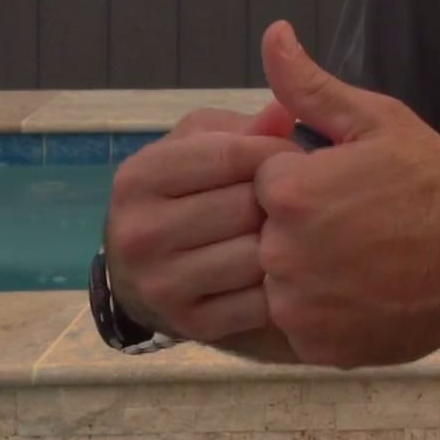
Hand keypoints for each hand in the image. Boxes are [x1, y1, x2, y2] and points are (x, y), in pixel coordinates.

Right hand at [101, 101, 295, 344]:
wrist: (142, 272)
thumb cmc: (183, 190)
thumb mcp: (198, 144)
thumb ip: (241, 128)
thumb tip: (282, 113)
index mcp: (140, 177)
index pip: (232, 154)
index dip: (277, 151)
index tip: (296, 156)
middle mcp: (140, 234)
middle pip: (247, 206)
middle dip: (284, 198)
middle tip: (299, 197)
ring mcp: (162, 285)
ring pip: (257, 255)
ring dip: (286, 242)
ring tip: (295, 230)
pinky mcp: (192, 325)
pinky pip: (260, 302)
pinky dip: (284, 285)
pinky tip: (286, 269)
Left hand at [253, 20, 439, 368]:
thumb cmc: (435, 184)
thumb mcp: (378, 121)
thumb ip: (311, 85)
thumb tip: (273, 33)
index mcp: (293, 192)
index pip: (263, 178)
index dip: (302, 176)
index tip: (343, 184)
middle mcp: (282, 253)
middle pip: (262, 227)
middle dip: (297, 220)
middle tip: (353, 221)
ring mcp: (297, 306)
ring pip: (272, 277)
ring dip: (302, 265)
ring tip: (355, 254)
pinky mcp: (313, 345)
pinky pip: (294, 320)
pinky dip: (318, 307)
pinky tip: (359, 287)